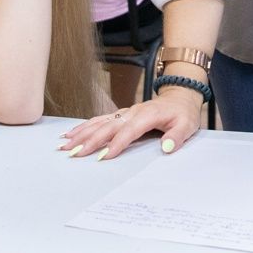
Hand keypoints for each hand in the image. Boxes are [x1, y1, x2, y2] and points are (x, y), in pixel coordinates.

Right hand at [58, 88, 202, 159]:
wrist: (180, 96)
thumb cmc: (182, 113)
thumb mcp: (187, 125)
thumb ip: (177, 136)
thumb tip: (167, 148)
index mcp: (148, 115)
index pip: (129, 130)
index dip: (116, 144)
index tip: (103, 156)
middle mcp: (132, 112)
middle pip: (108, 126)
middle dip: (90, 140)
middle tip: (74, 153)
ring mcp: (125, 112)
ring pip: (100, 122)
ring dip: (82, 133)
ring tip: (65, 143)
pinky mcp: (121, 114)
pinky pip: (100, 119)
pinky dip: (84, 126)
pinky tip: (71, 133)